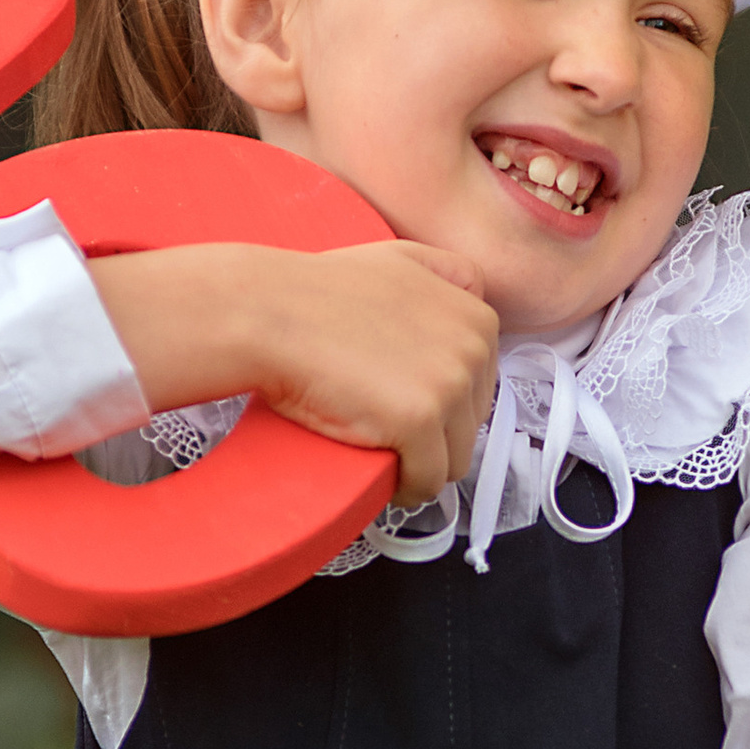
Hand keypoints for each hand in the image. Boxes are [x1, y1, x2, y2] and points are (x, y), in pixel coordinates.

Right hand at [93, 239, 499, 510]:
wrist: (267, 314)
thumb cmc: (317, 292)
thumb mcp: (399, 259)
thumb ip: (447, 273)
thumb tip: (475, 292)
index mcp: (476, 317)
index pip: (482, 387)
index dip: (445, 404)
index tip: (412, 407)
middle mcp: (474, 348)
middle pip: (471, 424)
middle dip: (435, 436)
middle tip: (387, 428)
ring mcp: (449, 385)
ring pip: (456, 458)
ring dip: (422, 466)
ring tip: (384, 455)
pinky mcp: (419, 421)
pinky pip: (428, 480)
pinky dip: (407, 489)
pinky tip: (385, 479)